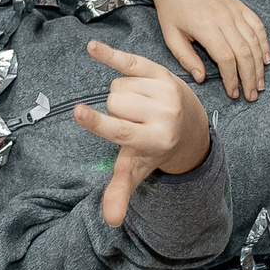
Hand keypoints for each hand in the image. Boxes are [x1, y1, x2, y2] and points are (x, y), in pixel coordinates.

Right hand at [71, 42, 210, 227]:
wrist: (190, 124)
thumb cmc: (155, 147)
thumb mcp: (138, 169)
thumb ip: (121, 191)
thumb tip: (111, 221)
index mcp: (154, 139)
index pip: (120, 130)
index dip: (97, 122)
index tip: (78, 112)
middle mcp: (163, 114)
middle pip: (114, 102)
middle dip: (114, 109)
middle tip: (131, 119)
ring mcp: (164, 90)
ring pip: (118, 85)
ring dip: (120, 94)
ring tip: (137, 106)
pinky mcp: (161, 71)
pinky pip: (129, 60)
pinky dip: (110, 54)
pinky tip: (92, 48)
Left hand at [142, 0, 269, 98]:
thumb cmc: (171, 7)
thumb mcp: (170, 35)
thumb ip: (186, 58)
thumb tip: (201, 78)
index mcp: (205, 27)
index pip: (226, 58)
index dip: (232, 79)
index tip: (233, 93)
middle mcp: (225, 19)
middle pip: (245, 53)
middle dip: (250, 77)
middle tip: (251, 95)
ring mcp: (235, 11)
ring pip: (254, 42)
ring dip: (260, 65)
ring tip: (259, 84)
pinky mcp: (240, 6)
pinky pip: (258, 26)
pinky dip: (265, 44)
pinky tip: (266, 59)